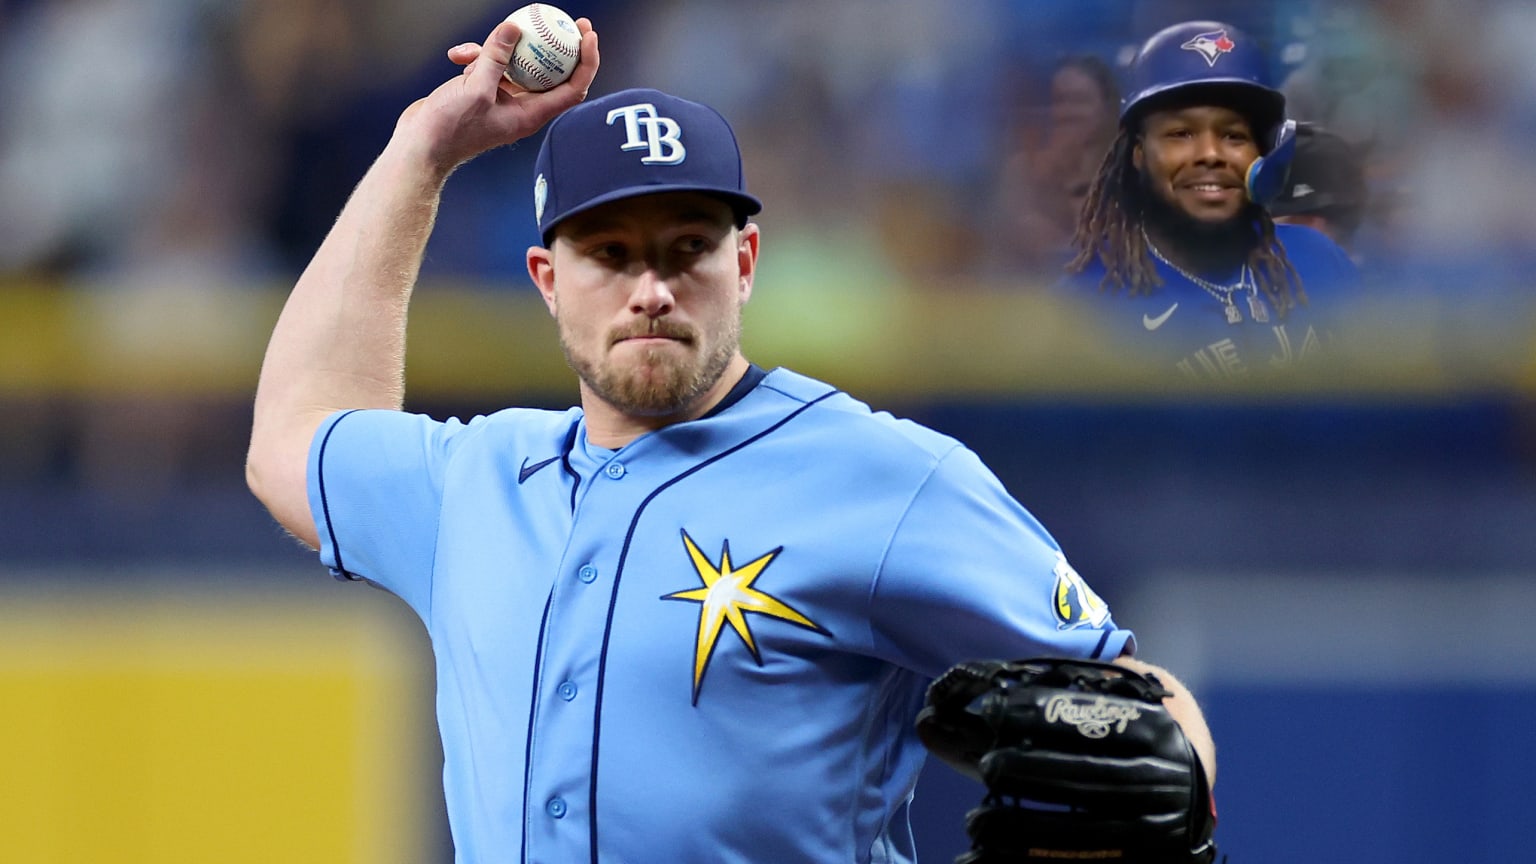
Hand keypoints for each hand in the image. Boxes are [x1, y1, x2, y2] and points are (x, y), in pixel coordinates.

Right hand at [395, 16, 599, 172]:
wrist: (420, 146)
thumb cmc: (450, 130)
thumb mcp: (475, 89)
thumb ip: (496, 58)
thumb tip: (513, 28)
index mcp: (531, 115)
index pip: (573, 87)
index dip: (586, 61)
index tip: (588, 35)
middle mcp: (522, 108)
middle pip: (549, 71)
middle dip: (553, 44)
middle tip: (559, 17)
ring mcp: (503, 99)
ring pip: (514, 63)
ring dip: (494, 50)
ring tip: (473, 51)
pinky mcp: (483, 91)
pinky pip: (489, 66)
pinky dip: (475, 57)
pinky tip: (458, 56)